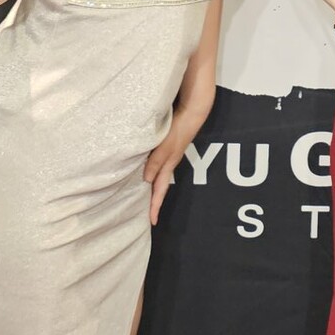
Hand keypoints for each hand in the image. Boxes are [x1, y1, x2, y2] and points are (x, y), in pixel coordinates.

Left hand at [143, 99, 209, 226]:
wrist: (192, 112)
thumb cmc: (178, 129)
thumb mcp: (165, 147)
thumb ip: (156, 161)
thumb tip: (146, 180)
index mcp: (169, 165)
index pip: (160, 190)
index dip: (155, 206)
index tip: (152, 221)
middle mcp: (169, 162)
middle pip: (160, 186)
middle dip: (153, 200)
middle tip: (146, 214)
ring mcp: (169, 155)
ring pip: (158, 176)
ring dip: (151, 187)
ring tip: (142, 195)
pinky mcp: (167, 146)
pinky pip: (157, 164)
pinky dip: (151, 172)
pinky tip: (145, 170)